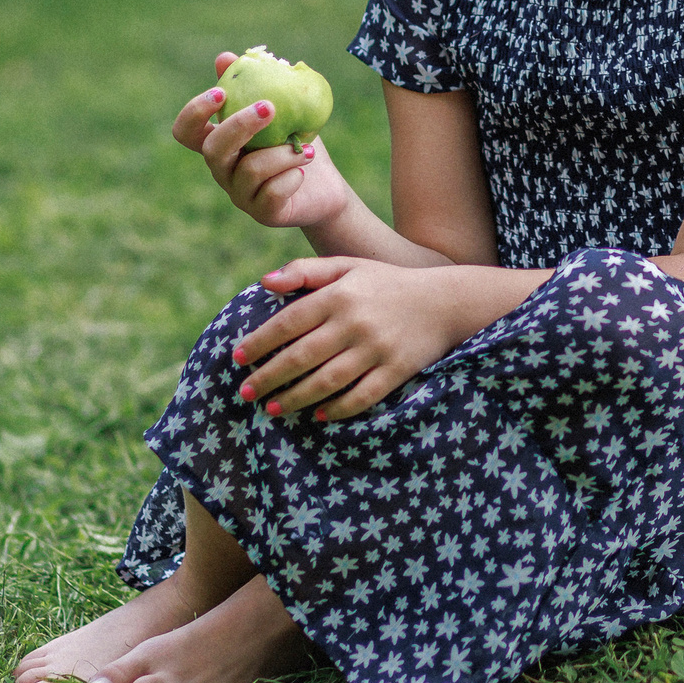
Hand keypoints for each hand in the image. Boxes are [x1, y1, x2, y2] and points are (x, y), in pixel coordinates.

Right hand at [172, 51, 347, 229]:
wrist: (325, 188)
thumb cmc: (296, 144)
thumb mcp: (281, 112)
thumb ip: (254, 87)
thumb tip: (225, 57)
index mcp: (220, 144)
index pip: (186, 132)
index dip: (195, 112)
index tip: (221, 92)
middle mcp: (223, 171)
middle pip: (213, 150)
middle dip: (240, 125)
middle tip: (269, 107)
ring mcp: (240, 195)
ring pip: (250, 170)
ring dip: (282, 154)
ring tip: (309, 149)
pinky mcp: (263, 213)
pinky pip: (271, 194)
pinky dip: (291, 178)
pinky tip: (304, 172)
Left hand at [230, 256, 469, 421]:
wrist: (446, 301)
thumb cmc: (388, 283)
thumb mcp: (350, 267)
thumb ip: (306, 271)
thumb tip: (263, 284)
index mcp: (340, 295)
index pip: (289, 322)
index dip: (259, 342)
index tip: (237, 358)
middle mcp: (355, 322)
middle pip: (302, 356)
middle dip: (269, 377)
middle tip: (246, 393)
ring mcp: (377, 349)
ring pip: (327, 381)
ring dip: (295, 398)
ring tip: (273, 409)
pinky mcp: (397, 370)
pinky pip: (362, 396)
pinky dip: (339, 408)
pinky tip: (320, 415)